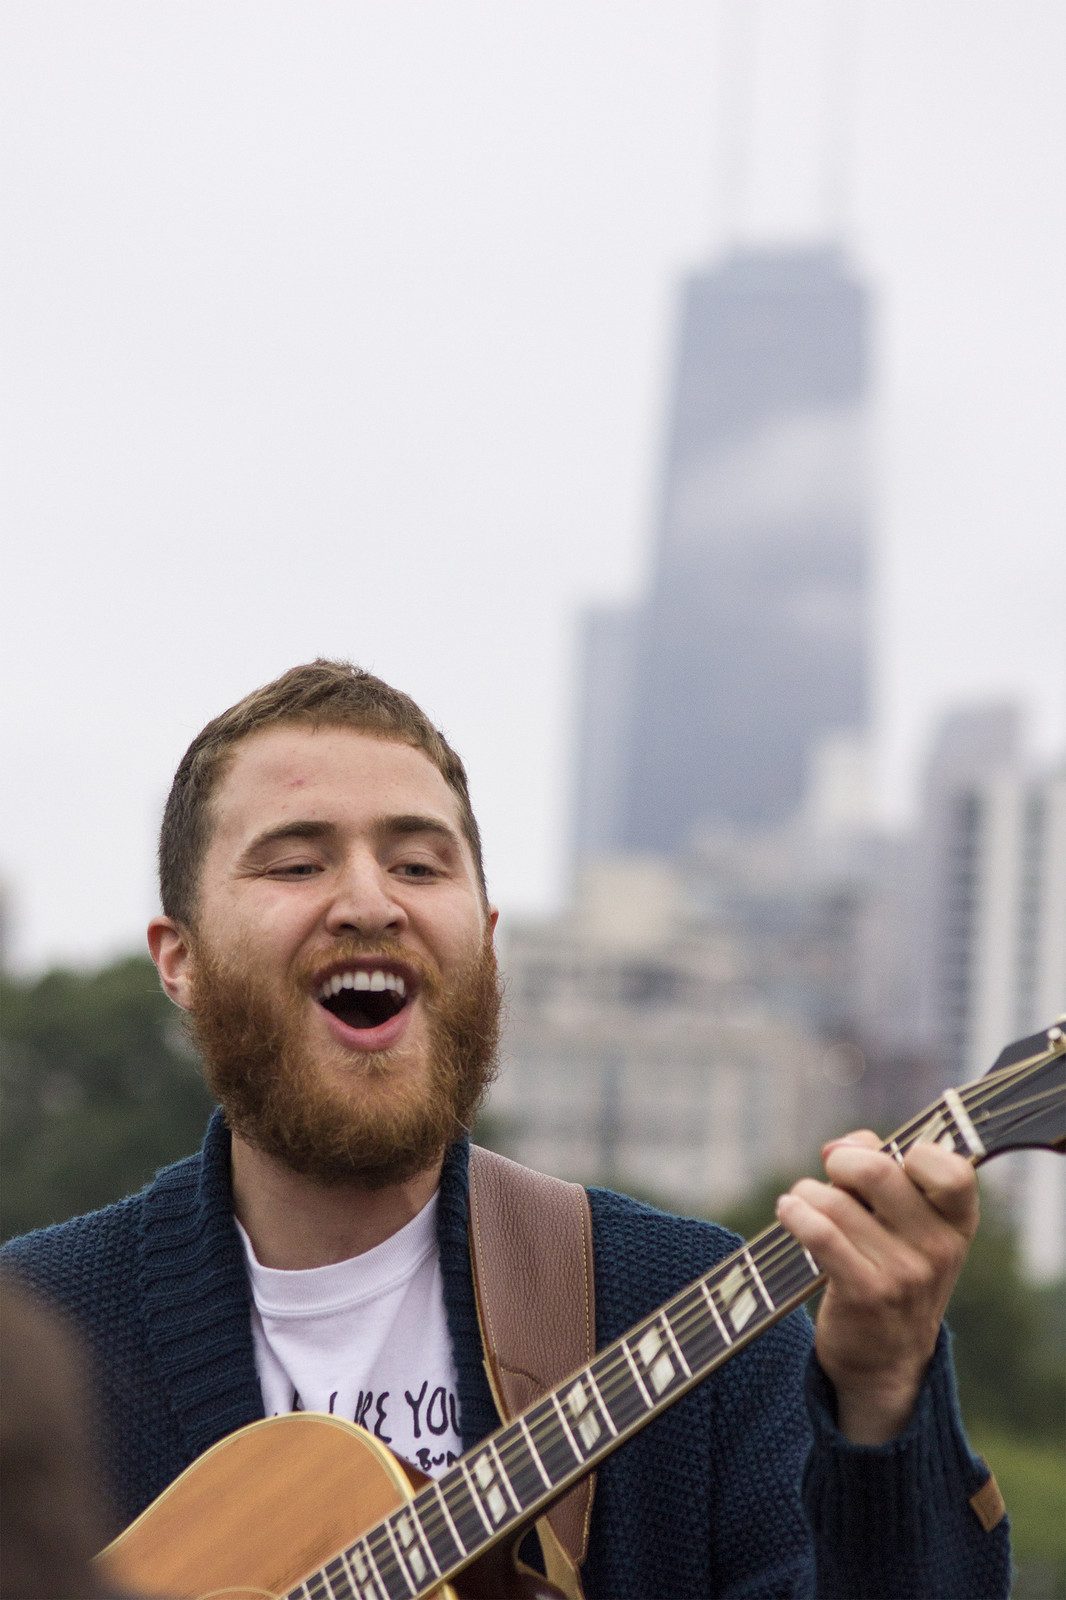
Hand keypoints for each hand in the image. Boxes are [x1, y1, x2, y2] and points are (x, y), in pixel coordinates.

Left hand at [775, 1131, 978, 1444]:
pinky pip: (821, 1234)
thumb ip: (881, 1170)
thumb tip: (838, 1148)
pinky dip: (795, 1214)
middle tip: (831, 1172)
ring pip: (836, 1202)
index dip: (912, 1152)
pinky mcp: (865, 1294)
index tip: (885, 1158)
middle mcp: (939, 1249)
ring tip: (803, 1204)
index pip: (951, 1170)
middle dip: (842, 1162)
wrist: (886, 1360)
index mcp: (957, 1224)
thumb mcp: (906, 1225)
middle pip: (878, 1172)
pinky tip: (788, 1212)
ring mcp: (904, 1275)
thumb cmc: (891, 1271)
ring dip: (808, 1193)